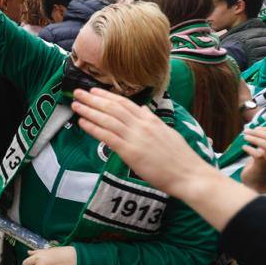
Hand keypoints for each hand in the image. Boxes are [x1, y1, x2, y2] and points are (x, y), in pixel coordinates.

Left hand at [71, 88, 209, 197]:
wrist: (189, 174)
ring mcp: (135, 138)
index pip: (125, 103)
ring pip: (107, 119)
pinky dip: (93, 128)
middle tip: (77, 92)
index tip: (94, 90)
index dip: (107, 95)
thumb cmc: (180, 157)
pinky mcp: (130, 152)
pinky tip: (82, 122)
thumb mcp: (167, 132)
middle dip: (93, 99)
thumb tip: (142, 109)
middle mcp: (141, 125)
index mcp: (150, 120)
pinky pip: (107, 137)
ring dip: (89, 111)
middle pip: (113, 108)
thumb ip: (152, 120)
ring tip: (76, 105)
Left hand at [240, 127, 265, 192]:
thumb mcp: (265, 151)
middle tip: (247, 131)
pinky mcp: (262, 168)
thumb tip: (255, 128)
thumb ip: (264, 141)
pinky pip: (258, 155)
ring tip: (245, 137)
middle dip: (259, 132)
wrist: (256, 183)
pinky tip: (244, 147)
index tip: (257, 128)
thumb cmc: (260, 164)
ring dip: (255, 139)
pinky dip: (250, 149)